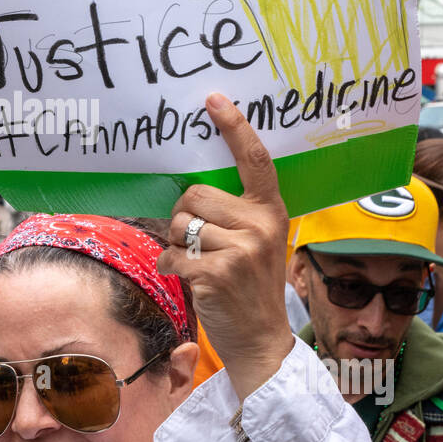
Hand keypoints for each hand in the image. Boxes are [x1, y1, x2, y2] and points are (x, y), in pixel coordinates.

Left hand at [157, 93, 292, 401]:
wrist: (262, 342)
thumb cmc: (250, 287)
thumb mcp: (258, 242)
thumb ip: (238, 213)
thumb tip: (192, 191)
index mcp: (271, 211)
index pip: (254, 159)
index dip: (233, 126)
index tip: (213, 99)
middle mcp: (260, 225)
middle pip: (194, 194)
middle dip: (184, 217)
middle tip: (199, 244)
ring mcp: (240, 250)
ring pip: (179, 225)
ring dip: (176, 246)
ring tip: (200, 266)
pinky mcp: (216, 274)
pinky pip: (171, 255)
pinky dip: (171, 268)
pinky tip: (192, 282)